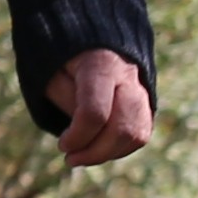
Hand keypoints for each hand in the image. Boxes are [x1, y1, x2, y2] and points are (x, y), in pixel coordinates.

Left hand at [45, 48, 157, 168]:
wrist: (90, 37)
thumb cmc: (63, 58)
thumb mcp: (52, 74)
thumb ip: (68, 102)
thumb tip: (85, 135)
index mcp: (101, 65)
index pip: (96, 112)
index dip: (79, 136)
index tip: (62, 145)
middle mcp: (129, 77)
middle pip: (123, 128)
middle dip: (96, 152)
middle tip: (71, 159)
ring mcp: (142, 89)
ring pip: (137, 134)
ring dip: (109, 153)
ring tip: (83, 156)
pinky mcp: (146, 101)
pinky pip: (141, 132)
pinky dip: (122, 148)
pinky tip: (100, 148)